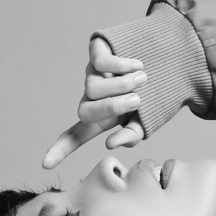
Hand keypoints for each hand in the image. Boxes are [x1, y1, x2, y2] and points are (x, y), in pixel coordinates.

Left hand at [42, 38, 145, 168]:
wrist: (170, 58)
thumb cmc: (157, 93)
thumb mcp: (146, 120)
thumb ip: (132, 135)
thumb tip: (110, 144)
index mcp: (102, 118)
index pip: (76, 136)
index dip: (61, 150)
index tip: (45, 165)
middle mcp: (92, 96)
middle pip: (85, 112)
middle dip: (111, 108)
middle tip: (137, 101)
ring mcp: (92, 73)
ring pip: (93, 88)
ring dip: (122, 86)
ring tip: (143, 80)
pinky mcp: (97, 50)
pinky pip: (100, 63)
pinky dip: (122, 66)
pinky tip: (138, 65)